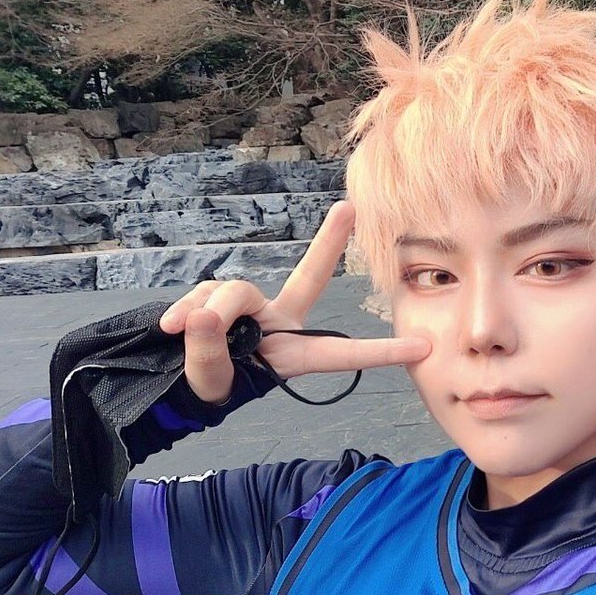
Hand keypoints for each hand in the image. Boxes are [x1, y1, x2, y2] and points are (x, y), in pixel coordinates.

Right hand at [158, 201, 428, 402]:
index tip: (424, 349)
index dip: (382, 353)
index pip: (341, 353)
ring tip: (183, 333)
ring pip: (234, 292)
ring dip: (209, 313)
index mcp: (293, 353)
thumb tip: (202, 316)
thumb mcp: (208, 378)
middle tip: (349, 208)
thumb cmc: (204, 386)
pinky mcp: (222, 295)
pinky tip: (171, 326)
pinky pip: (205, 292)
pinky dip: (186, 309)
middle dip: (327, 242)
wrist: (171, 380)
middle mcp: (279, 322)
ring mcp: (252, 306)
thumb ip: (207, 349)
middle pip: (309, 276)